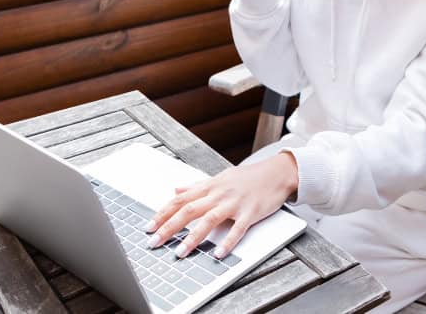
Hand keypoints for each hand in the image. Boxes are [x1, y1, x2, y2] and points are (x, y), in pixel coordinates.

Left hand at [146, 153, 297, 258]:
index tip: (148, 227)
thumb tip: (176, 189)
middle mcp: (219, 194)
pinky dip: (227, 242)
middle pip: (189, 210)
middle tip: (154, 242)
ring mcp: (234, 203)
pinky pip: (237, 229)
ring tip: (180, 252)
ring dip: (193, 237)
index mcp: (210, 186)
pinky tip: (218, 254)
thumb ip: (197, 186)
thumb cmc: (248, 177)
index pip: (180, 200)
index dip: (162, 213)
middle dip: (169, 227)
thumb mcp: (220, 178)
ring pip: (209, 219)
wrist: (276, 172)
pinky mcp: (250, 213)